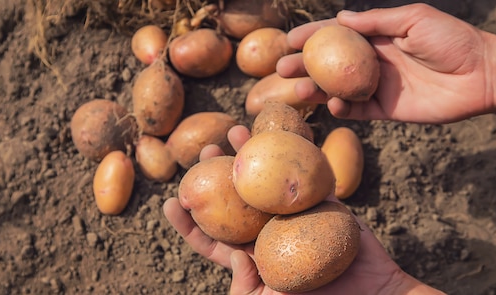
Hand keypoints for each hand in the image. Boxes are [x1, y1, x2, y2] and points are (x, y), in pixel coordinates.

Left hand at [163, 125, 444, 293]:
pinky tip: (283, 132)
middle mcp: (271, 233)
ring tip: (235, 130)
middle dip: (216, 174)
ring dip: (252, 154)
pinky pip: (309, 176)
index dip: (190, 224)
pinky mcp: (325, 204)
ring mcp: (297, 216)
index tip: (170, 202)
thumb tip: (234, 256)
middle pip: (236, 200)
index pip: (214, 241)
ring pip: (268, 180)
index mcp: (254, 257)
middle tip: (202, 151)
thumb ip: (245, 291)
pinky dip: (298, 154)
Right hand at [277, 4, 495, 123]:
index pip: (336, 35)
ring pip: (338, 89)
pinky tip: (332, 104)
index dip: (311, 37)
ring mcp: (378, 86)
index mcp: (378, 36)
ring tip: (297, 90)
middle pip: (330, 64)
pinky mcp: (387, 110)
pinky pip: (358, 111)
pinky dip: (342, 109)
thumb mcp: (413, 19)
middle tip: (281, 70)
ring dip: (316, 90)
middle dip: (304, 66)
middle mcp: (373, 61)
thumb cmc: (451, 39)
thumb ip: (376, 22)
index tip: (288, 41)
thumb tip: (340, 19)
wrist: (482, 74)